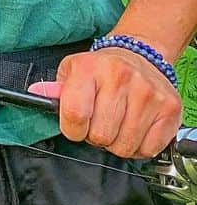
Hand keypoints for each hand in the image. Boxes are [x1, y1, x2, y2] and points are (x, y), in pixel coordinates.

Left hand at [30, 46, 181, 158]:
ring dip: (117, 142)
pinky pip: (148, 149)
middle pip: (100, 135)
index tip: (74, 126)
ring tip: (116, 123)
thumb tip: (36, 95)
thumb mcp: (71, 71)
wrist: (139, 55)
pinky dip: (138, 147)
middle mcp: (120, 77)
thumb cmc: (100, 69)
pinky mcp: (168, 109)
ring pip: (124, 146)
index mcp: (89, 68)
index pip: (74, 113)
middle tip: (99, 122)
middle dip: (95, 136)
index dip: (71, 129)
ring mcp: (147, 93)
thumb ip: (54, 89)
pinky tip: (134, 129)